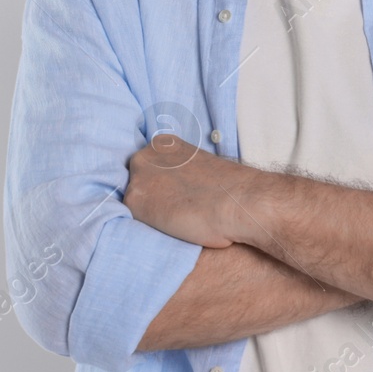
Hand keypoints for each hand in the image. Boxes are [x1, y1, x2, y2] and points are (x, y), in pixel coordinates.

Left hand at [123, 133, 261, 247]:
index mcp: (163, 143)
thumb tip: (174, 190)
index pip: (150, 169)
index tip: (178, 197)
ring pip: (135, 203)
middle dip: (152, 197)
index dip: (163, 187)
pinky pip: (133, 221)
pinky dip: (150, 227)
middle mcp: (145, 155)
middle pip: (138, 183)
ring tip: (177, 220)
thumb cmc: (230, 190)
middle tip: (177, 210)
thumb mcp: (199, 168)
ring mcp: (137, 177)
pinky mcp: (134, 201)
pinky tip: (172, 227)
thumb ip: (180, 173)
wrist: (239, 201)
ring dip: (150, 214)